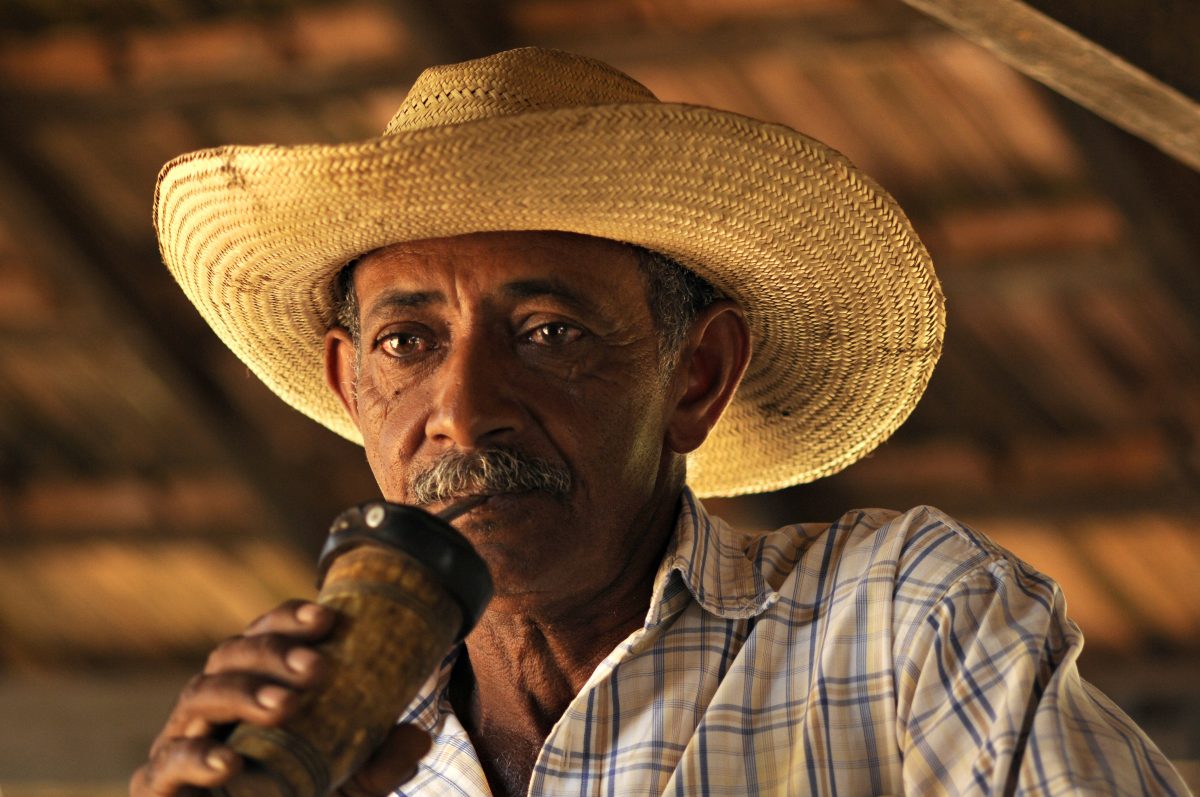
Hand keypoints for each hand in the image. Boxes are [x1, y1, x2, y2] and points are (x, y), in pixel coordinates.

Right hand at [129, 599, 430, 795]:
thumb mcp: (352, 786)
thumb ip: (381, 763)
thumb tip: (416, 737)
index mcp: (254, 685)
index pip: (265, 634)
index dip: (289, 619)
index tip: (328, 620)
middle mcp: (214, 703)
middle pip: (231, 654)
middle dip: (274, 654)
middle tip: (317, 669)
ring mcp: (181, 740)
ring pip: (200, 695)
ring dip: (243, 693)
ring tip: (286, 705)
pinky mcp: (159, 785)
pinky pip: (166, 763)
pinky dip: (195, 757)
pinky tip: (229, 760)